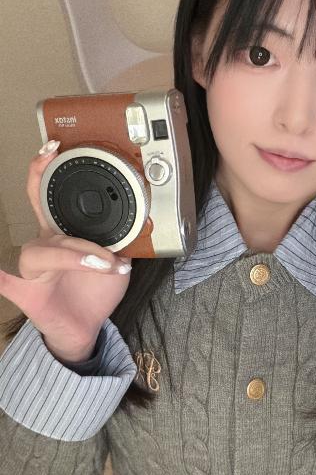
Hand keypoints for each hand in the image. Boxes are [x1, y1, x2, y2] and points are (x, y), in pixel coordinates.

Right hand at [0, 142, 132, 361]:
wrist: (85, 327)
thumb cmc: (94, 291)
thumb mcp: (116, 262)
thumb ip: (124, 241)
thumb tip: (142, 223)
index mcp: (61, 231)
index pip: (45, 194)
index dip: (43, 168)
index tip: (53, 147)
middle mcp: (44, 243)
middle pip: (44, 220)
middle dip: (65, 222)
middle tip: (97, 246)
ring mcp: (32, 267)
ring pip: (44, 252)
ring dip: (77, 257)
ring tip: (104, 267)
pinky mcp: (24, 292)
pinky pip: (6, 280)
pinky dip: (1, 275)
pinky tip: (3, 271)